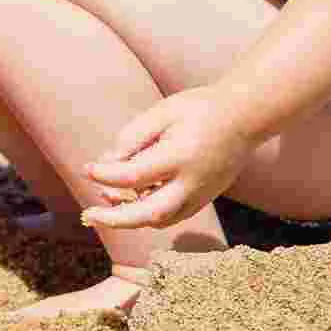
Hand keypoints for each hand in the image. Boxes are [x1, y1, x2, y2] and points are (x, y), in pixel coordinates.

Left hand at [80, 88, 256, 230]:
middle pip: (149, 214)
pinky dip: (149, 214)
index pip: (133, 176)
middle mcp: (192, 183)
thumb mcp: (161, 113)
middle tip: (88, 214)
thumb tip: (107, 163)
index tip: (87, 169)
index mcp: (179, 157)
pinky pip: (173, 216)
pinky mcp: (204, 199)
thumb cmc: (198, 109)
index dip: (106, 175)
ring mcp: (201, 195)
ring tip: (105, 201)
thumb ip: (132, 138)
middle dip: (115, 219)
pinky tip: (131, 199)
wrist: (243, 117)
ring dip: (131, 217)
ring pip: (161, 220)